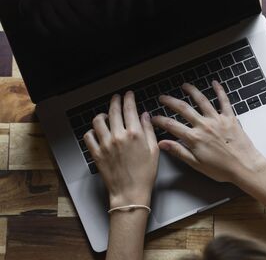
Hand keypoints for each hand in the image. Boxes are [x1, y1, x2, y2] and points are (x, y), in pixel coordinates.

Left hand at [84, 91, 158, 208]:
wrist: (130, 193)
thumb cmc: (145, 174)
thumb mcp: (154, 150)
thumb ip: (149, 130)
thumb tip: (145, 116)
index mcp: (135, 134)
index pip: (130, 109)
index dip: (129, 99)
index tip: (129, 95)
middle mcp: (118, 136)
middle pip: (114, 111)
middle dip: (116, 101)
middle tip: (117, 98)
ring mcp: (105, 144)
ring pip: (98, 121)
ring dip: (102, 115)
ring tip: (106, 115)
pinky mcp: (96, 154)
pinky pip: (89, 136)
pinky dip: (92, 131)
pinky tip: (97, 131)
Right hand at [151, 81, 265, 183]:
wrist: (245, 167)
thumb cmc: (222, 169)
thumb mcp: (197, 164)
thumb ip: (179, 152)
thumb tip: (162, 144)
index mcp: (194, 138)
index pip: (172, 125)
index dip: (160, 120)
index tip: (153, 117)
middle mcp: (204, 125)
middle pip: (183, 108)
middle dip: (170, 101)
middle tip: (162, 97)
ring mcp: (217, 120)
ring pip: (202, 100)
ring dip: (192, 91)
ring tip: (184, 86)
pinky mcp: (230, 118)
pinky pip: (224, 101)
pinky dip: (219, 90)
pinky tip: (215, 83)